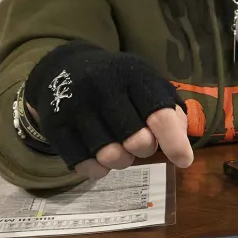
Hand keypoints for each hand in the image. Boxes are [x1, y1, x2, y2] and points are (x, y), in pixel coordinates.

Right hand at [21, 41, 193, 178]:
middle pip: (137, 142)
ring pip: (110, 157)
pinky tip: (99, 159)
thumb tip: (180, 141)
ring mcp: (75, 106)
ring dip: (122, 161)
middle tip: (140, 143)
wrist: (64, 68)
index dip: (174, 143)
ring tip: (119, 148)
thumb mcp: (147, 84)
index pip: (159, 115)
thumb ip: (170, 111)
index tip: (184, 161)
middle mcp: (102, 87)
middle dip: (145, 149)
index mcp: (133, 76)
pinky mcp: (54, 124)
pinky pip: (84, 164)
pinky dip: (97, 169)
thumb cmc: (118, 83)